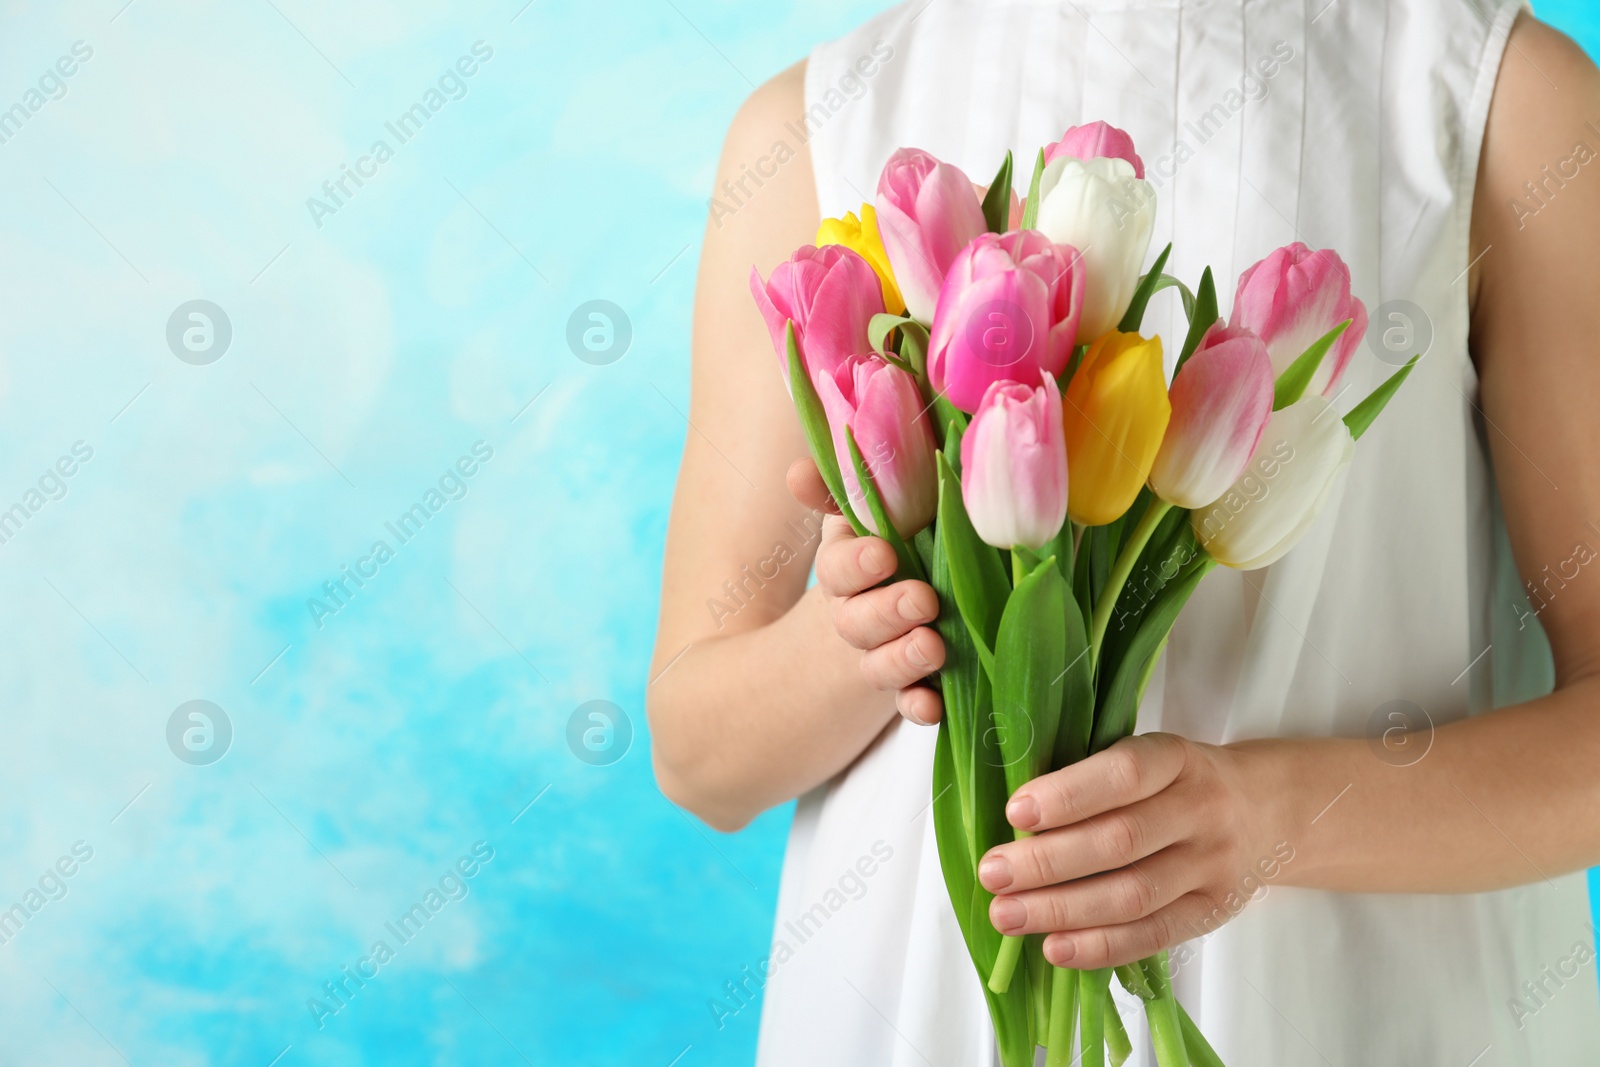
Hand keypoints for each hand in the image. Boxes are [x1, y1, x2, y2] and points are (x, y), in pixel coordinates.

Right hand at [787, 458, 945, 724]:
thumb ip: (837, 491)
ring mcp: (880, 656)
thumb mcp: (854, 522)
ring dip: (903, 657)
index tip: (883, 554)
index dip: (855, 563)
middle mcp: (856, 616)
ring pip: (882, 664)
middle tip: (921, 599)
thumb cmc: (872, 557)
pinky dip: (918, 705)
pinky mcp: (906, 688)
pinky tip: (932, 706)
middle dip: (887, 610)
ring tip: (932, 646)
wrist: (852, 635)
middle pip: (858, 620)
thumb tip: (798, 472)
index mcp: (845, 571)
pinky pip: (908, 701)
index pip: (837, 567)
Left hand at [977, 733, 1288, 968]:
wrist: (1263, 811)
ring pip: (1133, 895)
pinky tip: (1055, 948)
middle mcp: (1200, 810)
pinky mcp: (1212, 912)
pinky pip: (1153, 935)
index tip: (1014, 812)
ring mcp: (1211, 865)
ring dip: (1062, 910)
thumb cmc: (1175, 782)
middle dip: (1047, 861)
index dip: (1068, 795)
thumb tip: (1012, 821)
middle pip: (1120, 841)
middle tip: (993, 874)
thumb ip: (1092, 779)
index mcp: (1175, 759)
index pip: (1124, 775)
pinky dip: (1100, 946)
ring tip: (1007, 915)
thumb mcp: (1147, 758)